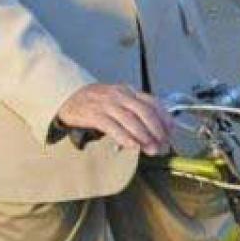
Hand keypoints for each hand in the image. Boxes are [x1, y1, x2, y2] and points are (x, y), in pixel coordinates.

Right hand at [55, 83, 172, 154]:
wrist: (67, 96)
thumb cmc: (95, 102)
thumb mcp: (118, 101)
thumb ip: (134, 113)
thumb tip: (154, 133)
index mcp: (128, 91)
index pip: (152, 102)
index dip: (164, 118)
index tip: (172, 132)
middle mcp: (120, 95)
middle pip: (144, 111)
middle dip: (157, 129)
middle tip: (163, 144)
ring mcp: (106, 104)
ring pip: (130, 119)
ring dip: (144, 136)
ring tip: (151, 149)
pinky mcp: (93, 114)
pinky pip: (112, 126)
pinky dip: (124, 136)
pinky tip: (132, 145)